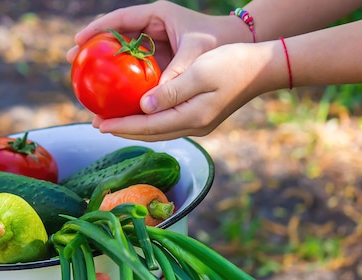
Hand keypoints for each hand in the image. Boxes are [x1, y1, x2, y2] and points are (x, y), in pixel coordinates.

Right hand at [68, 2, 240, 82]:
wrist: (239, 46)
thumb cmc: (219, 43)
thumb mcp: (196, 56)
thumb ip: (174, 77)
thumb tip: (148, 106)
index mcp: (157, 15)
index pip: (120, 19)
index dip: (96, 29)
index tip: (77, 41)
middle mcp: (152, 27)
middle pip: (114, 35)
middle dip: (93, 48)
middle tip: (71, 61)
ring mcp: (154, 43)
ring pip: (121, 52)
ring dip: (104, 65)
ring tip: (84, 79)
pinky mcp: (158, 58)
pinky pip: (133, 67)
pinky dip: (120, 77)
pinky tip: (109, 93)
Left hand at [92, 40, 286, 140]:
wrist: (264, 68)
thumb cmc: (233, 63)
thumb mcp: (200, 72)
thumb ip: (171, 91)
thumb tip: (143, 107)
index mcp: (191, 118)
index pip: (146, 127)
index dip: (121, 127)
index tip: (98, 124)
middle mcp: (193, 126)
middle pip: (149, 134)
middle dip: (122, 131)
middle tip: (96, 124)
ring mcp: (198, 124)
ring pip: (157, 130)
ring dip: (133, 127)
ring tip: (111, 121)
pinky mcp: (201, 117)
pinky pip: (166, 123)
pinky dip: (148, 120)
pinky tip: (138, 112)